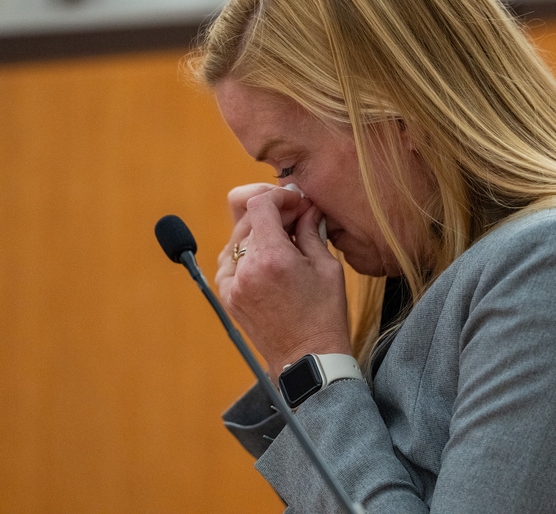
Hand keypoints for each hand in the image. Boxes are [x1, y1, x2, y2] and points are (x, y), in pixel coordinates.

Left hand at [216, 185, 351, 380]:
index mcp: (272, 258)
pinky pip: (229, 261)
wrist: (307, 359)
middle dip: (273, 213)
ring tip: (284, 241)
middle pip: (249, 219)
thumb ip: (311, 230)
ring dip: (259, 231)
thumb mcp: (327, 267)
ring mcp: (232, 284)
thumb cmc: (324, 315)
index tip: (295, 202)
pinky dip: (245, 252)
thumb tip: (306, 207)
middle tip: (297, 218)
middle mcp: (246, 269)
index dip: (279, 196)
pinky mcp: (227, 296)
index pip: (260, 204)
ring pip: (238, 238)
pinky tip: (266, 257)